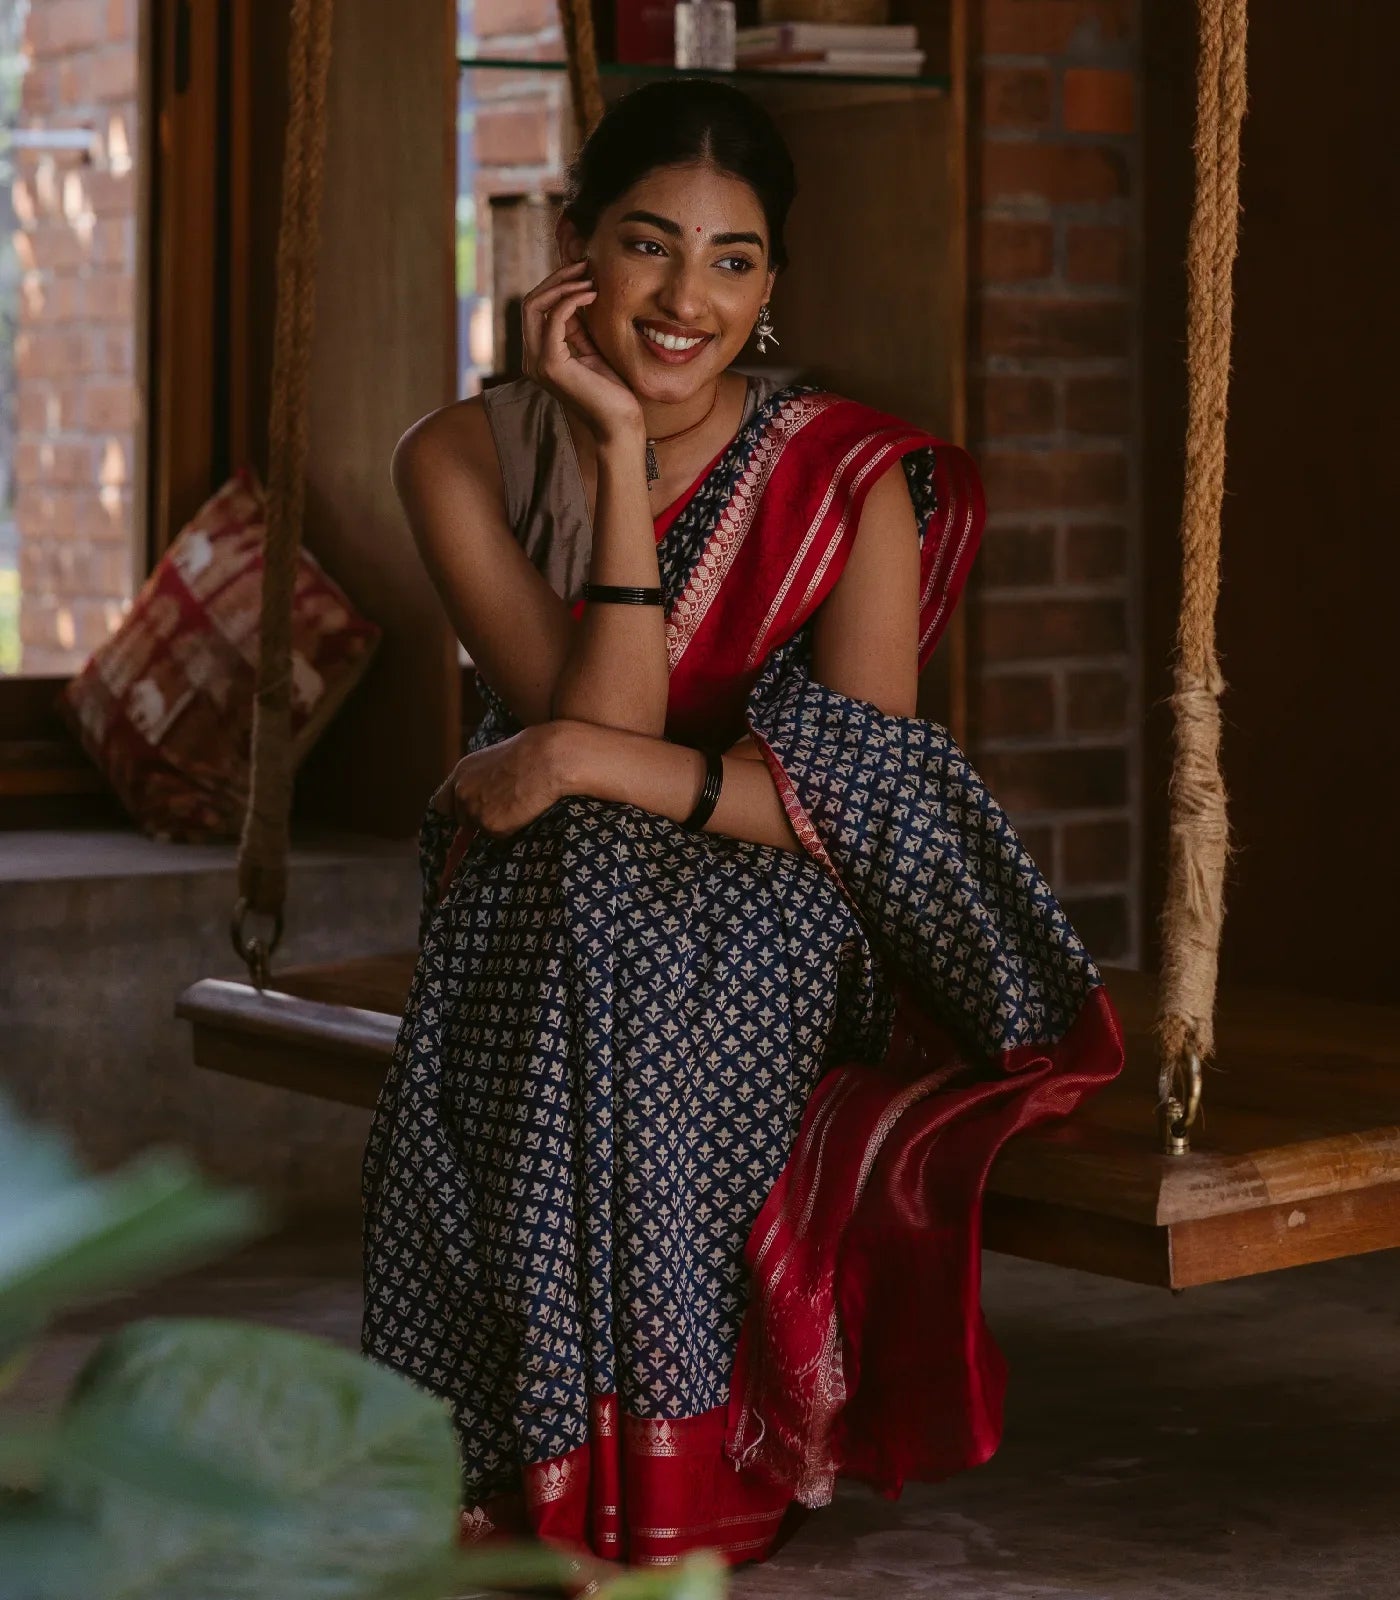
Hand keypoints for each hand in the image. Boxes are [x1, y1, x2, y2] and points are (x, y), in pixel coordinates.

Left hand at [431, 723, 567, 837]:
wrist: (546, 759)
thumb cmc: (529, 753)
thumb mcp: (494, 760)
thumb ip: (480, 778)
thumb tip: (482, 795)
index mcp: (461, 772)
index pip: (442, 802)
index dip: (456, 809)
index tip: (466, 813)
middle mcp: (461, 792)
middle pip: (461, 819)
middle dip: (477, 818)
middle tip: (502, 808)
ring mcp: (474, 810)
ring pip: (481, 829)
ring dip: (496, 823)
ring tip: (518, 804)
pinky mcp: (491, 825)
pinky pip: (500, 834)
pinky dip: (511, 828)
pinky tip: (524, 809)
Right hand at [520, 260, 643, 445]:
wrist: (619, 424)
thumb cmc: (611, 391)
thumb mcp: (590, 351)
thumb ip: (576, 329)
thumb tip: (574, 297)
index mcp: (538, 355)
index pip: (536, 308)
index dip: (557, 285)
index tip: (583, 272)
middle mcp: (531, 359)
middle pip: (530, 302)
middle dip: (557, 279)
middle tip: (584, 265)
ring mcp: (537, 363)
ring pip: (535, 305)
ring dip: (563, 285)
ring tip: (589, 277)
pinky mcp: (551, 365)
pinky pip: (553, 318)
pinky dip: (571, 300)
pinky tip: (592, 295)